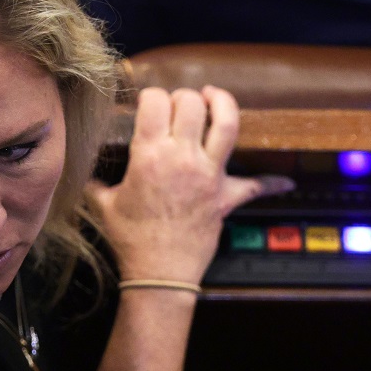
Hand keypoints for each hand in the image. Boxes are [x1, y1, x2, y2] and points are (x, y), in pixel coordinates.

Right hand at [87, 85, 293, 283]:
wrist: (159, 273)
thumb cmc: (131, 239)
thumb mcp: (104, 205)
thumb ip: (96, 182)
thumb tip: (84, 175)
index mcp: (149, 155)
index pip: (155, 101)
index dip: (152, 97)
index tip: (149, 105)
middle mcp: (182, 157)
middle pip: (191, 103)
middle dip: (184, 97)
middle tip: (179, 107)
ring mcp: (208, 173)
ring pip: (227, 123)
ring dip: (223, 104)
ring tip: (215, 99)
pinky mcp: (226, 195)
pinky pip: (255, 185)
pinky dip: (272, 182)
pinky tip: (287, 182)